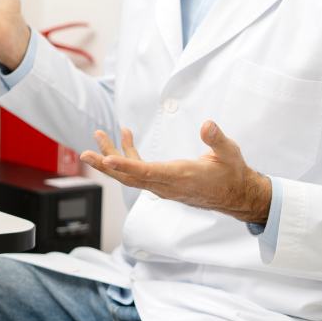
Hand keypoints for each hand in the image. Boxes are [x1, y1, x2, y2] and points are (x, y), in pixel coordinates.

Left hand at [80, 121, 271, 223]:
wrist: (237, 196)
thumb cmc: (232, 173)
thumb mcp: (230, 153)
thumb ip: (217, 139)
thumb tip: (206, 125)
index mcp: (180, 177)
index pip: (147, 173)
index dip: (125, 166)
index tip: (106, 160)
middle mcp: (167, 185)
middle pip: (129, 177)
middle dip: (105, 165)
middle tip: (84, 154)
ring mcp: (163, 186)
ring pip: (131, 174)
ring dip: (112, 156)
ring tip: (100, 134)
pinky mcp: (163, 183)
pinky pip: (140, 171)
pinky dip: (129, 156)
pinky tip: (126, 137)